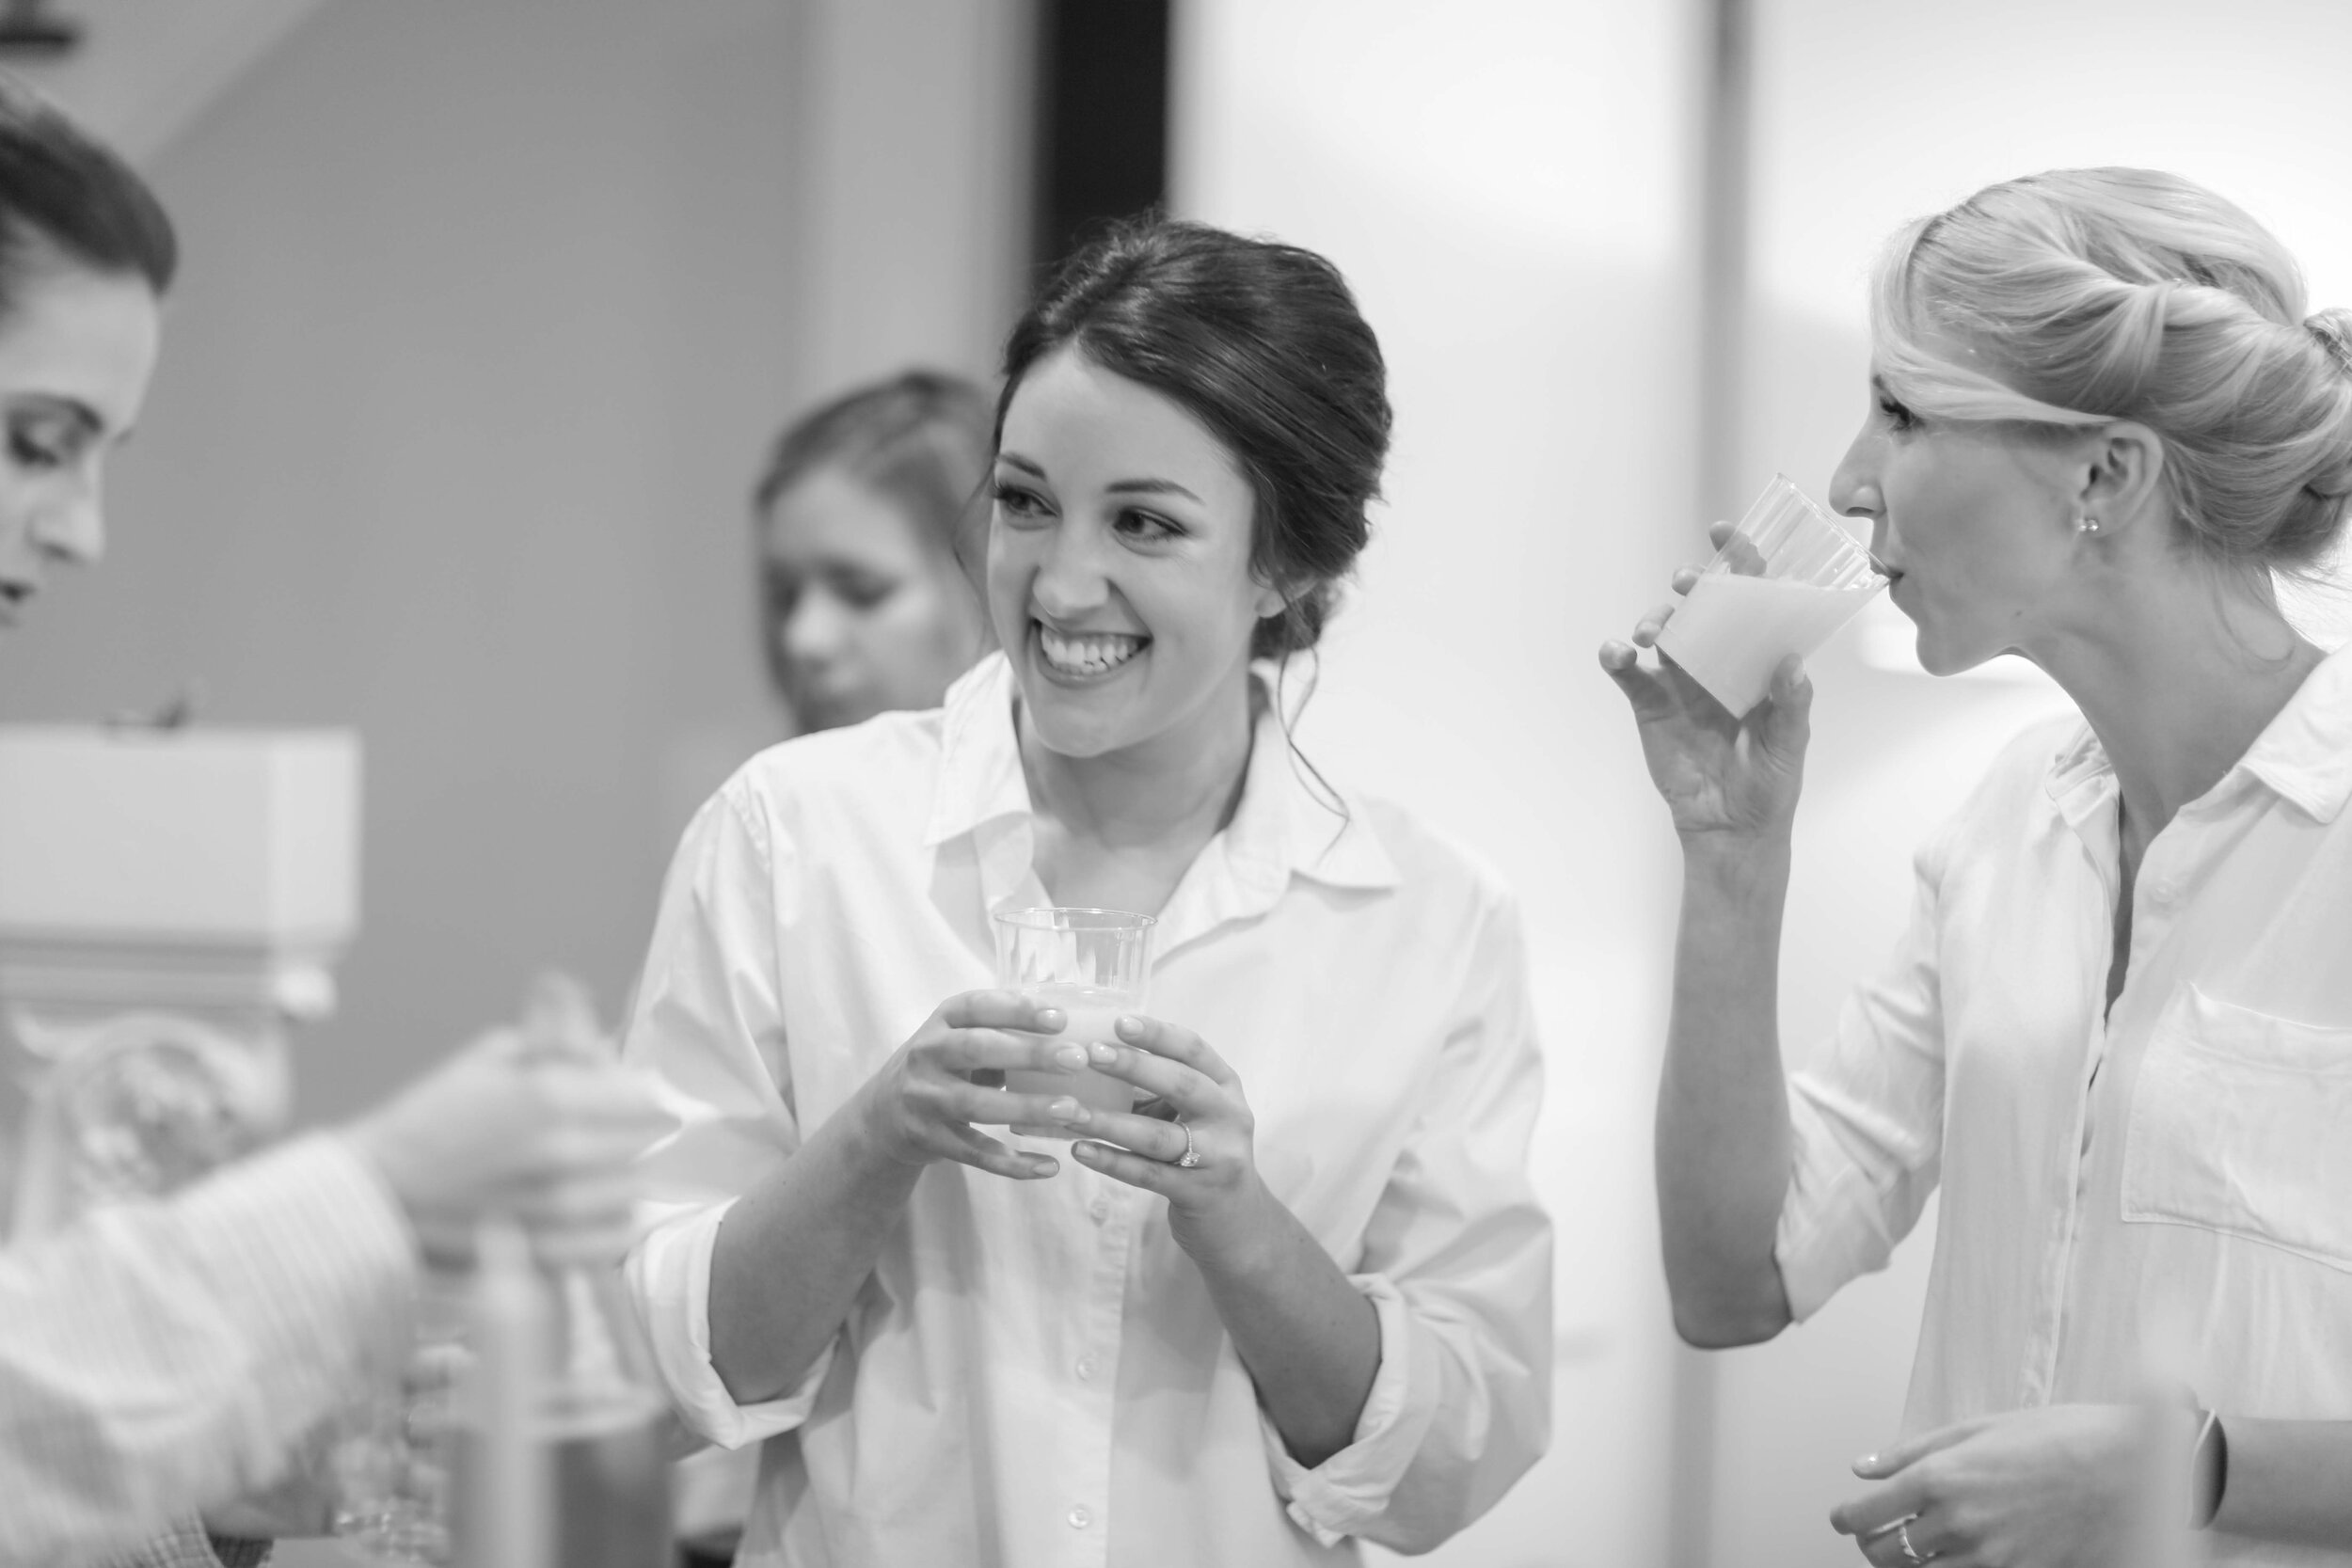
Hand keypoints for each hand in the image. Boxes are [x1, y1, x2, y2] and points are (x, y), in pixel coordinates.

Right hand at [342, 1027, 669, 1268]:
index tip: (617, 1094)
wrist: (377, 1193)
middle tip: (602, 1130)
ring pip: (634, 1188)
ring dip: (621, 1176)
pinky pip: (613, 1237)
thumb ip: (559, 1042)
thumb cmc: (431, 1117)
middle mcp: (564, 1153)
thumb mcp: (493, 1056)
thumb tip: (608, 1039)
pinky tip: (588, 1209)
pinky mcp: (548, 1252)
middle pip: (645, 1141)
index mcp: (550, 1096)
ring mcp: (558, 1210)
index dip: (633, 1091)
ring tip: (591, 1170)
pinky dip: (610, 1222)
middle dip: (630, 1131)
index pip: (644, 1094)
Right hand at [852, 989, 1076, 1181]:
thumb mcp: (956, 1038)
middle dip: (1030, 1053)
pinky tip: (1048, 1166)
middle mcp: (925, 1055)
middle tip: (1077, 1059)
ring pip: (977, 1105)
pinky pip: (974, 1153)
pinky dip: (1012, 1163)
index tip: (1060, 1018)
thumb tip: (1072, 1030)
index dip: (1017, 1009)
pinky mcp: (928, 1139)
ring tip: (1073, 1111)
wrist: (881, 1114)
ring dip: (1028, 1108)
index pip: (977, 1006)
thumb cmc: (941, 1067)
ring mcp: (924, 1099)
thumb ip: (999, 1032)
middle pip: (978, 1050)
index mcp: (939, 1022)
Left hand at [1052, 1015, 1271, 1262]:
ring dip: (1109, 1121)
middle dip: (1134, 1066)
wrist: (1239, 1223)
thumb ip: (1159, 1089)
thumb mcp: (1194, 1114)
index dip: (1157, 1034)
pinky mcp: (1199, 1193)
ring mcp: (1217, 1157)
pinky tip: (1080, 1150)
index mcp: (1225, 1087)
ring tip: (1069, 1110)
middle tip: (1091, 1054)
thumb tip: (1094, 1057)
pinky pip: (1148, 1174)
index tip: (1119, 1021)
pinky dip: (1111, 1161)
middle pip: (1181, 1084)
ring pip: (1158, 1135)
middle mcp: (1229, 1117)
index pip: (1194, 1049)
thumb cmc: (1203, 1155)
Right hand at [1598, 519, 1812, 844]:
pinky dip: (1617, 656)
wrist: (1730, 830)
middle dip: (1694, 584)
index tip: (1723, 531)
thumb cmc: (1771, 785)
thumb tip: (1791, 663)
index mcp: (1758, 659)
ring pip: (1664, 630)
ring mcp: (1681, 680)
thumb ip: (1791, 704)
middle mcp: (1719, 659)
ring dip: (1656, 619)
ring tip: (1651, 633)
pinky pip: (1629, 673)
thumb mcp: (1791, 745)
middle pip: (1704, 605)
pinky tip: (1618, 653)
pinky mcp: (1650, 704)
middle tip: (1688, 582)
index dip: (1740, 560)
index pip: (1753, 597)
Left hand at [1830, 1405, 2168, 1566]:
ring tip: (1912, 1545)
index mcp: (1939, 1478)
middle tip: (1876, 1528)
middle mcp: (1956, 1523)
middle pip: (1881, 1555)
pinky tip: (1953, 1556)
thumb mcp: (1978, 1428)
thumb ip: (1911, 1451)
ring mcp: (1988, 1557)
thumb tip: (1863, 1466)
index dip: (1845, 1517)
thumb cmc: (2060, 1437)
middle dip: (1870, 1542)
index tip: (1845, 1515)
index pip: (1862, 1514)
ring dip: (1905, 1564)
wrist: (2131, 1471)